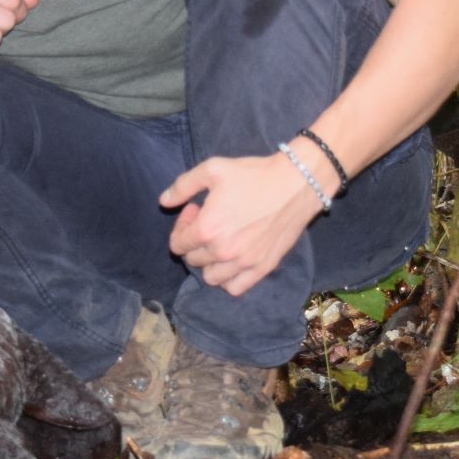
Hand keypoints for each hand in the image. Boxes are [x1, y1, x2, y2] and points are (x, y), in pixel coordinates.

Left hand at [159, 152, 325, 295]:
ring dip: (209, 263)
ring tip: (219, 243)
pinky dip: (228, 280)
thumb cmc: (253, 174)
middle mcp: (223, 251)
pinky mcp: (262, 268)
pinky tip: (233, 261)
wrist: (295, 183)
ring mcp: (243, 263)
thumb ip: (182, 186)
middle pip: (193, 260)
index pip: (177, 245)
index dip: (181, 226)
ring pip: (211, 278)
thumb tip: (163, 202)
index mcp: (206, 229)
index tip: (196, 210)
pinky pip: (235, 288)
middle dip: (194, 242)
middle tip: (210, 221)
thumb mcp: (212, 169)